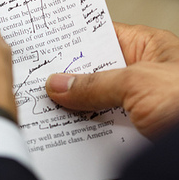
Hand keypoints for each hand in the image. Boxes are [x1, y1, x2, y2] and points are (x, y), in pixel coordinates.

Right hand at [46, 22, 178, 136]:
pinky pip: (105, 138)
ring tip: (38, 114)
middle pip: (95, 75)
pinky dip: (85, 141)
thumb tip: (58, 83)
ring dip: (72, 115)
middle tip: (30, 82)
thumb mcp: (138, 84)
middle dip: (65, 81)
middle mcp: (144, 77)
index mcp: (148, 49)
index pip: (99, 36)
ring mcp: (141, 110)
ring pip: (97, 109)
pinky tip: (61, 143)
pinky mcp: (140, 141)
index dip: (70, 39)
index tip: (39, 44)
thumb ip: (95, 83)